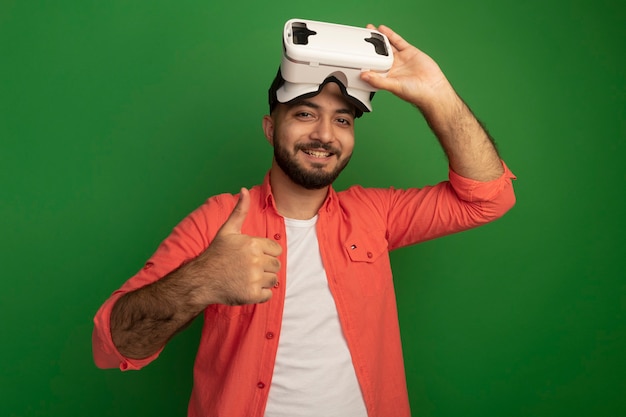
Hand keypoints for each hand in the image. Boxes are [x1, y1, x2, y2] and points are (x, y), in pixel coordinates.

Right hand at [192, 188, 282, 305]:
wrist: (201, 280)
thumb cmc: (215, 254)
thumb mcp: (227, 230)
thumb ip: (240, 210)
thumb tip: (244, 190)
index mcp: (253, 244)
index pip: (276, 250)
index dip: (266, 253)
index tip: (252, 256)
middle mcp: (255, 260)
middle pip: (276, 265)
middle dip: (265, 267)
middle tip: (247, 268)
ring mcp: (254, 278)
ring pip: (273, 280)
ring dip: (263, 281)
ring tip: (246, 278)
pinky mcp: (252, 295)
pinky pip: (268, 294)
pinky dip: (260, 294)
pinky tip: (246, 288)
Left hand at [361, 24, 453, 109]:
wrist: (433, 88)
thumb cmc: (414, 93)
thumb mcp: (393, 86)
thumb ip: (378, 81)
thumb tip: (364, 76)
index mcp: (386, 76)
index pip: (372, 65)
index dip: (365, 58)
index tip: (356, 52)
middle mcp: (392, 67)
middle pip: (378, 53)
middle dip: (370, 46)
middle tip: (361, 36)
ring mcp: (401, 59)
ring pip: (387, 46)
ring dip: (379, 38)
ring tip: (370, 29)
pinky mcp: (409, 52)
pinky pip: (398, 41)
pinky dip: (391, 35)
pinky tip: (383, 29)